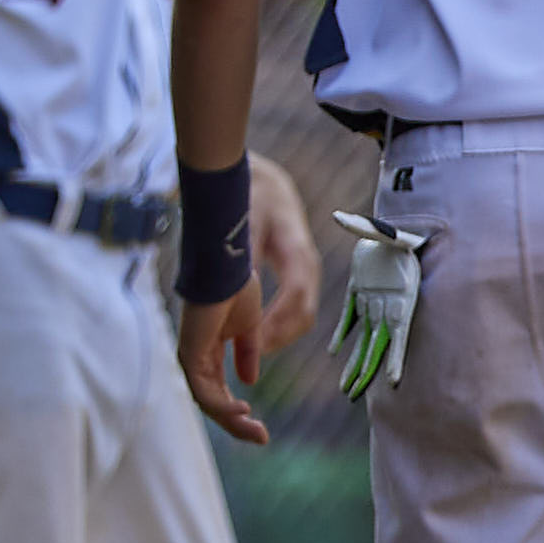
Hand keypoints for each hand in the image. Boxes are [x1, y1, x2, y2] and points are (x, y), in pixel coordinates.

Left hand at [181, 288, 273, 443]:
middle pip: (212, 403)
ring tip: (257, 431)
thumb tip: (250, 380)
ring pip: (208, 402)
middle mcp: (196, 357)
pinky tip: (244, 410)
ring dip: (232, 421)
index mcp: (208, 352)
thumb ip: (248, 353)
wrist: (228, 265)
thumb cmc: (237, 286)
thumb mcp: (250, 327)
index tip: (261, 427)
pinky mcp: (190, 352)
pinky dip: (223, 406)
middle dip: (237, 425)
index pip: (218, 392)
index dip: (238, 413)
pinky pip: (205, 391)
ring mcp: (191, 356)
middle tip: (261, 438)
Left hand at [246, 153, 322, 342]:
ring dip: (279, 337)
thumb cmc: (252, 197)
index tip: (252, 342)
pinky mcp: (299, 277)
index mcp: (296, 251)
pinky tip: (254, 336)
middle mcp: (308, 265)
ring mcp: (307, 272)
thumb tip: (235, 297)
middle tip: (249, 358)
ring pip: (302, 316)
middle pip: (304, 314)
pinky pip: (296, 310)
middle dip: (278, 338)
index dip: (275, 323)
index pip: (295, 296)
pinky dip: (278, 327)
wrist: (267, 184)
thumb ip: (244, 261)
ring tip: (250, 353)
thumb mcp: (244, 225)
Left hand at [328, 212, 428, 400]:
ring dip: (356, 363)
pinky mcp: (360, 291)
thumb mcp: (388, 232)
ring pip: (365, 338)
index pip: (399, 332)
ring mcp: (374, 299)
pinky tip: (333, 352)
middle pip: (378, 344)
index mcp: (400, 295)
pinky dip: (343, 334)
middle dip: (367, 370)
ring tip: (347, 388)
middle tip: (354, 395)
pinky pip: (352, 318)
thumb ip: (371, 230)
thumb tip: (343, 218)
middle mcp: (388, 303)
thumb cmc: (396, 231)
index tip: (392, 380)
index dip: (396, 356)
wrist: (397, 226)